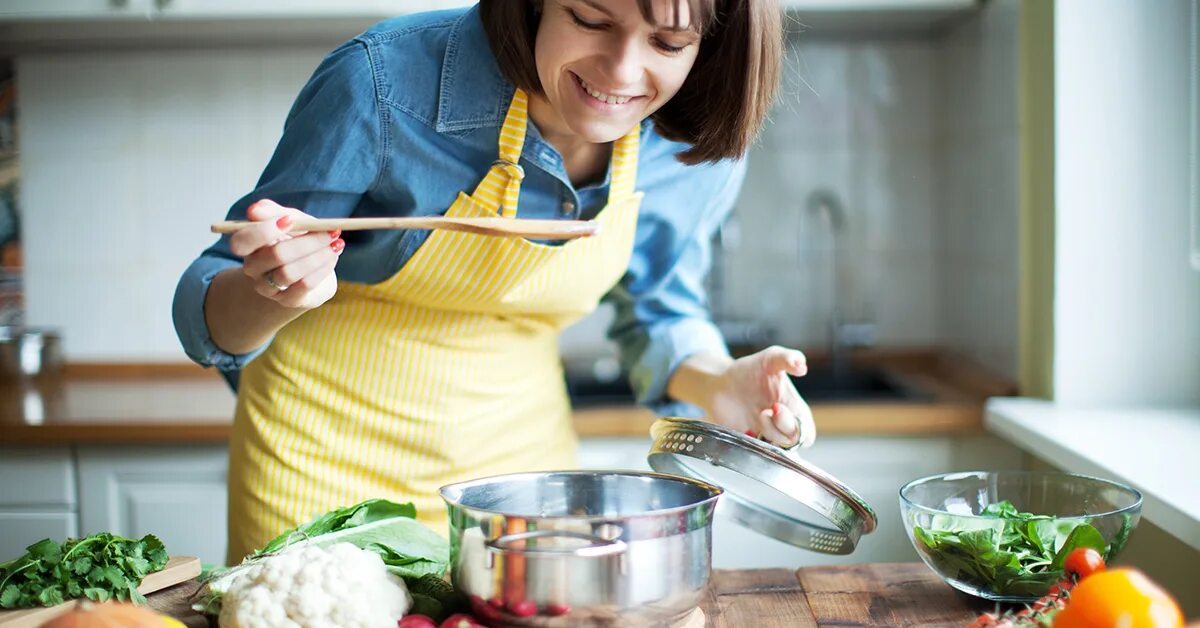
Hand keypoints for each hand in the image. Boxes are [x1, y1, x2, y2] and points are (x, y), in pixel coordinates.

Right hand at [229, 199, 344, 309]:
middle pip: (275, 255)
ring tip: (336, 244)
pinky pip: (304, 285)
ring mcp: (268, 287)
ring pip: (289, 272)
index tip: (290, 220)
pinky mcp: (287, 300)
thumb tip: (254, 211)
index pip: (241, 242)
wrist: (311, 267)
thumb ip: (274, 212)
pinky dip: (322, 269)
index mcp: (248, 245)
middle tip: (331, 232)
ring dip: (318, 256)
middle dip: (307, 242)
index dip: (264, 231)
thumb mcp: (289, 218)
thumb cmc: (296, 238)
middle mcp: (253, 268)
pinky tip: (332, 258)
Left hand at [705, 346, 815, 447]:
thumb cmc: (749, 371)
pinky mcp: (748, 443)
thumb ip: (787, 358)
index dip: (797, 426)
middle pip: (793, 442)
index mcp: (794, 410)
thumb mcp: (769, 358)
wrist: (719, 383)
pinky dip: (752, 445)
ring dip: (766, 433)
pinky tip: (745, 429)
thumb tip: (802, 366)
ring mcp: (765, 436)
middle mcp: (781, 426)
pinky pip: (755, 455)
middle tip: (764, 411)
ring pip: (776, 449)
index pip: (806, 432)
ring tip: (756, 415)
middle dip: (780, 428)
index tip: (777, 407)